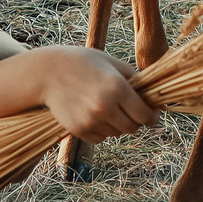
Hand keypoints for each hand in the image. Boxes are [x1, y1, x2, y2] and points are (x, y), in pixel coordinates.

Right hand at [33, 46, 159, 141]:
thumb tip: (154, 96)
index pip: (145, 116)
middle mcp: (105, 106)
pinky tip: (93, 114)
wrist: (48, 73)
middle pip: (133, 128)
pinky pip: (100, 138)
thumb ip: (134, 78)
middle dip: (135, 120)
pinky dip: (101, 130)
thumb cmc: (84, 63)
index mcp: (118, 88)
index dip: (152, 117)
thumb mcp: (112, 63)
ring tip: (106, 107)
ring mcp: (91, 120)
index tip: (152, 114)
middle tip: (128, 110)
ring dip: (117, 124)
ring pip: (117, 134)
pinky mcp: (79, 130)